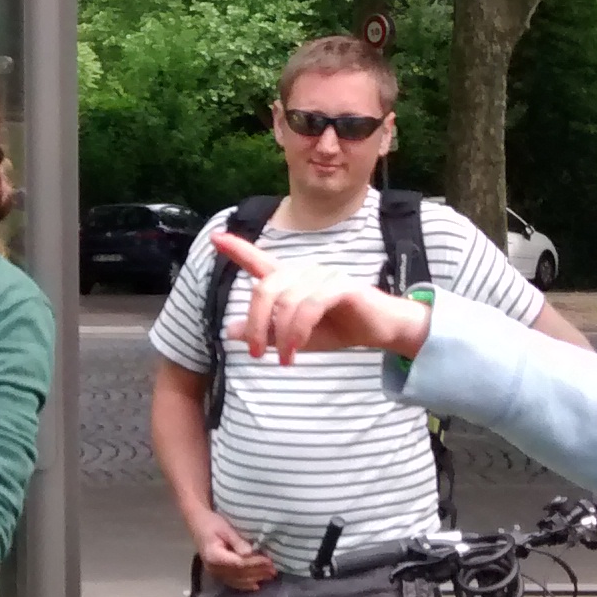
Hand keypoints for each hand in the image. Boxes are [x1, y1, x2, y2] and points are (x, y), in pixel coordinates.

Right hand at [186, 509, 275, 590]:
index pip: (238, 563)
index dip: (255, 563)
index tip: (269, 561)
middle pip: (239, 573)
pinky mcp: (217, 573)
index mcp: (213, 555)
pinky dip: (245, 584)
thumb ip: (237, 541)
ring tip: (270, 576)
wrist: (198, 524)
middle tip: (274, 570)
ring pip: (237, 580)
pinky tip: (256, 585)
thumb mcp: (225, 528)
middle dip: (258, 572)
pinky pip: (233, 582)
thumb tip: (250, 553)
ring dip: (254, 578)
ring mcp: (214, 572)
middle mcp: (213, 568)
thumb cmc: (212, 523)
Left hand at [210, 231, 431, 362]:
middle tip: (256, 354)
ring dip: (280, 335)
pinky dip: (298, 330)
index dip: (236, 249)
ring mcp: (323, 275)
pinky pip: (310, 306)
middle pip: (265, 289)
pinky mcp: (341, 285)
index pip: (259, 261)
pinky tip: (296, 350)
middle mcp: (304, 271)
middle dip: (256, 324)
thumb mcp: (295, 337)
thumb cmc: (339, 329)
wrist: (381, 330)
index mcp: (291, 280)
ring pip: (286, 301)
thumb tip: (230, 331)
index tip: (215, 237)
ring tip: (284, 359)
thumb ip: (266, 332)